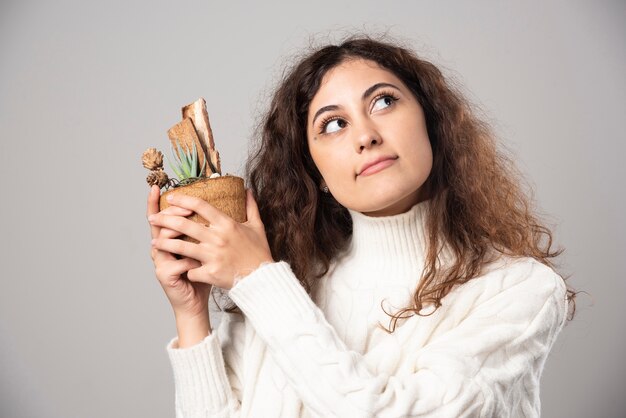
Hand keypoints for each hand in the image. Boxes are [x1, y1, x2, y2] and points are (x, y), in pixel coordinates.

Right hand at [146, 185, 211, 319]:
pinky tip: (200, 259)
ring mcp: (161, 262)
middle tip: (181, 204)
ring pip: (164, 241)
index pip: (161, 218)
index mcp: (169, 240)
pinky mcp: (165, 275)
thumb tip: (220, 207)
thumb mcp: (206, 248)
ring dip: (179, 233)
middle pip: (159, 225)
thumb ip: (208, 229)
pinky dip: (189, 259)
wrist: (196, 302)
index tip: (158, 187)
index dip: (156, 203)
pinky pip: (176, 262)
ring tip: (194, 226)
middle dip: (170, 212)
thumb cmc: (202, 274)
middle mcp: (161, 249)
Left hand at [148, 188, 274, 289]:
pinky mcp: (210, 273)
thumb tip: (247, 190)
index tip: (171, 197)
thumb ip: (251, 207)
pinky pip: (191, 270)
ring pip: (181, 246)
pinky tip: (179, 268)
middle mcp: (218, 238)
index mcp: (227, 224)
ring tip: (154, 241)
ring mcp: (213, 256)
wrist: (262, 279)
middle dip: (165, 219)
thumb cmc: (259, 252)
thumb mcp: (257, 227)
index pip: (201, 205)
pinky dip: (186, 269)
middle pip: (184, 224)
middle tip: (152, 219)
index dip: (183, 199)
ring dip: (165, 243)